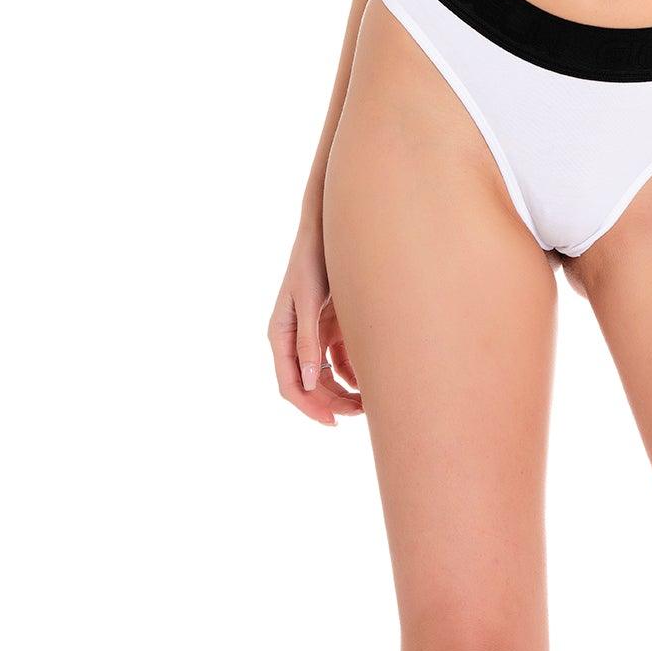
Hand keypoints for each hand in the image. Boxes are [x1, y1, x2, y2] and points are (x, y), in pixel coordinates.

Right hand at [268, 218, 362, 425]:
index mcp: (281, 334)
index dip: (310, 406)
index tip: (334, 422)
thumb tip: (309, 383)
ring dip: (344, 389)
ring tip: (370, 400)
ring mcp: (313, 332)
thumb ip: (308, 341)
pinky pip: (340, 357)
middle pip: (310, 384)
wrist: (329, 228)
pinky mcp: (330, 324)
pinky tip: (371, 376)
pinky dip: (353, 370)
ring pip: (326, 374)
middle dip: (332, 401)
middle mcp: (294, 338)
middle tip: (361, 413)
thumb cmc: (314, 259)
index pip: (290, 384)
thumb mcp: (310, 300)